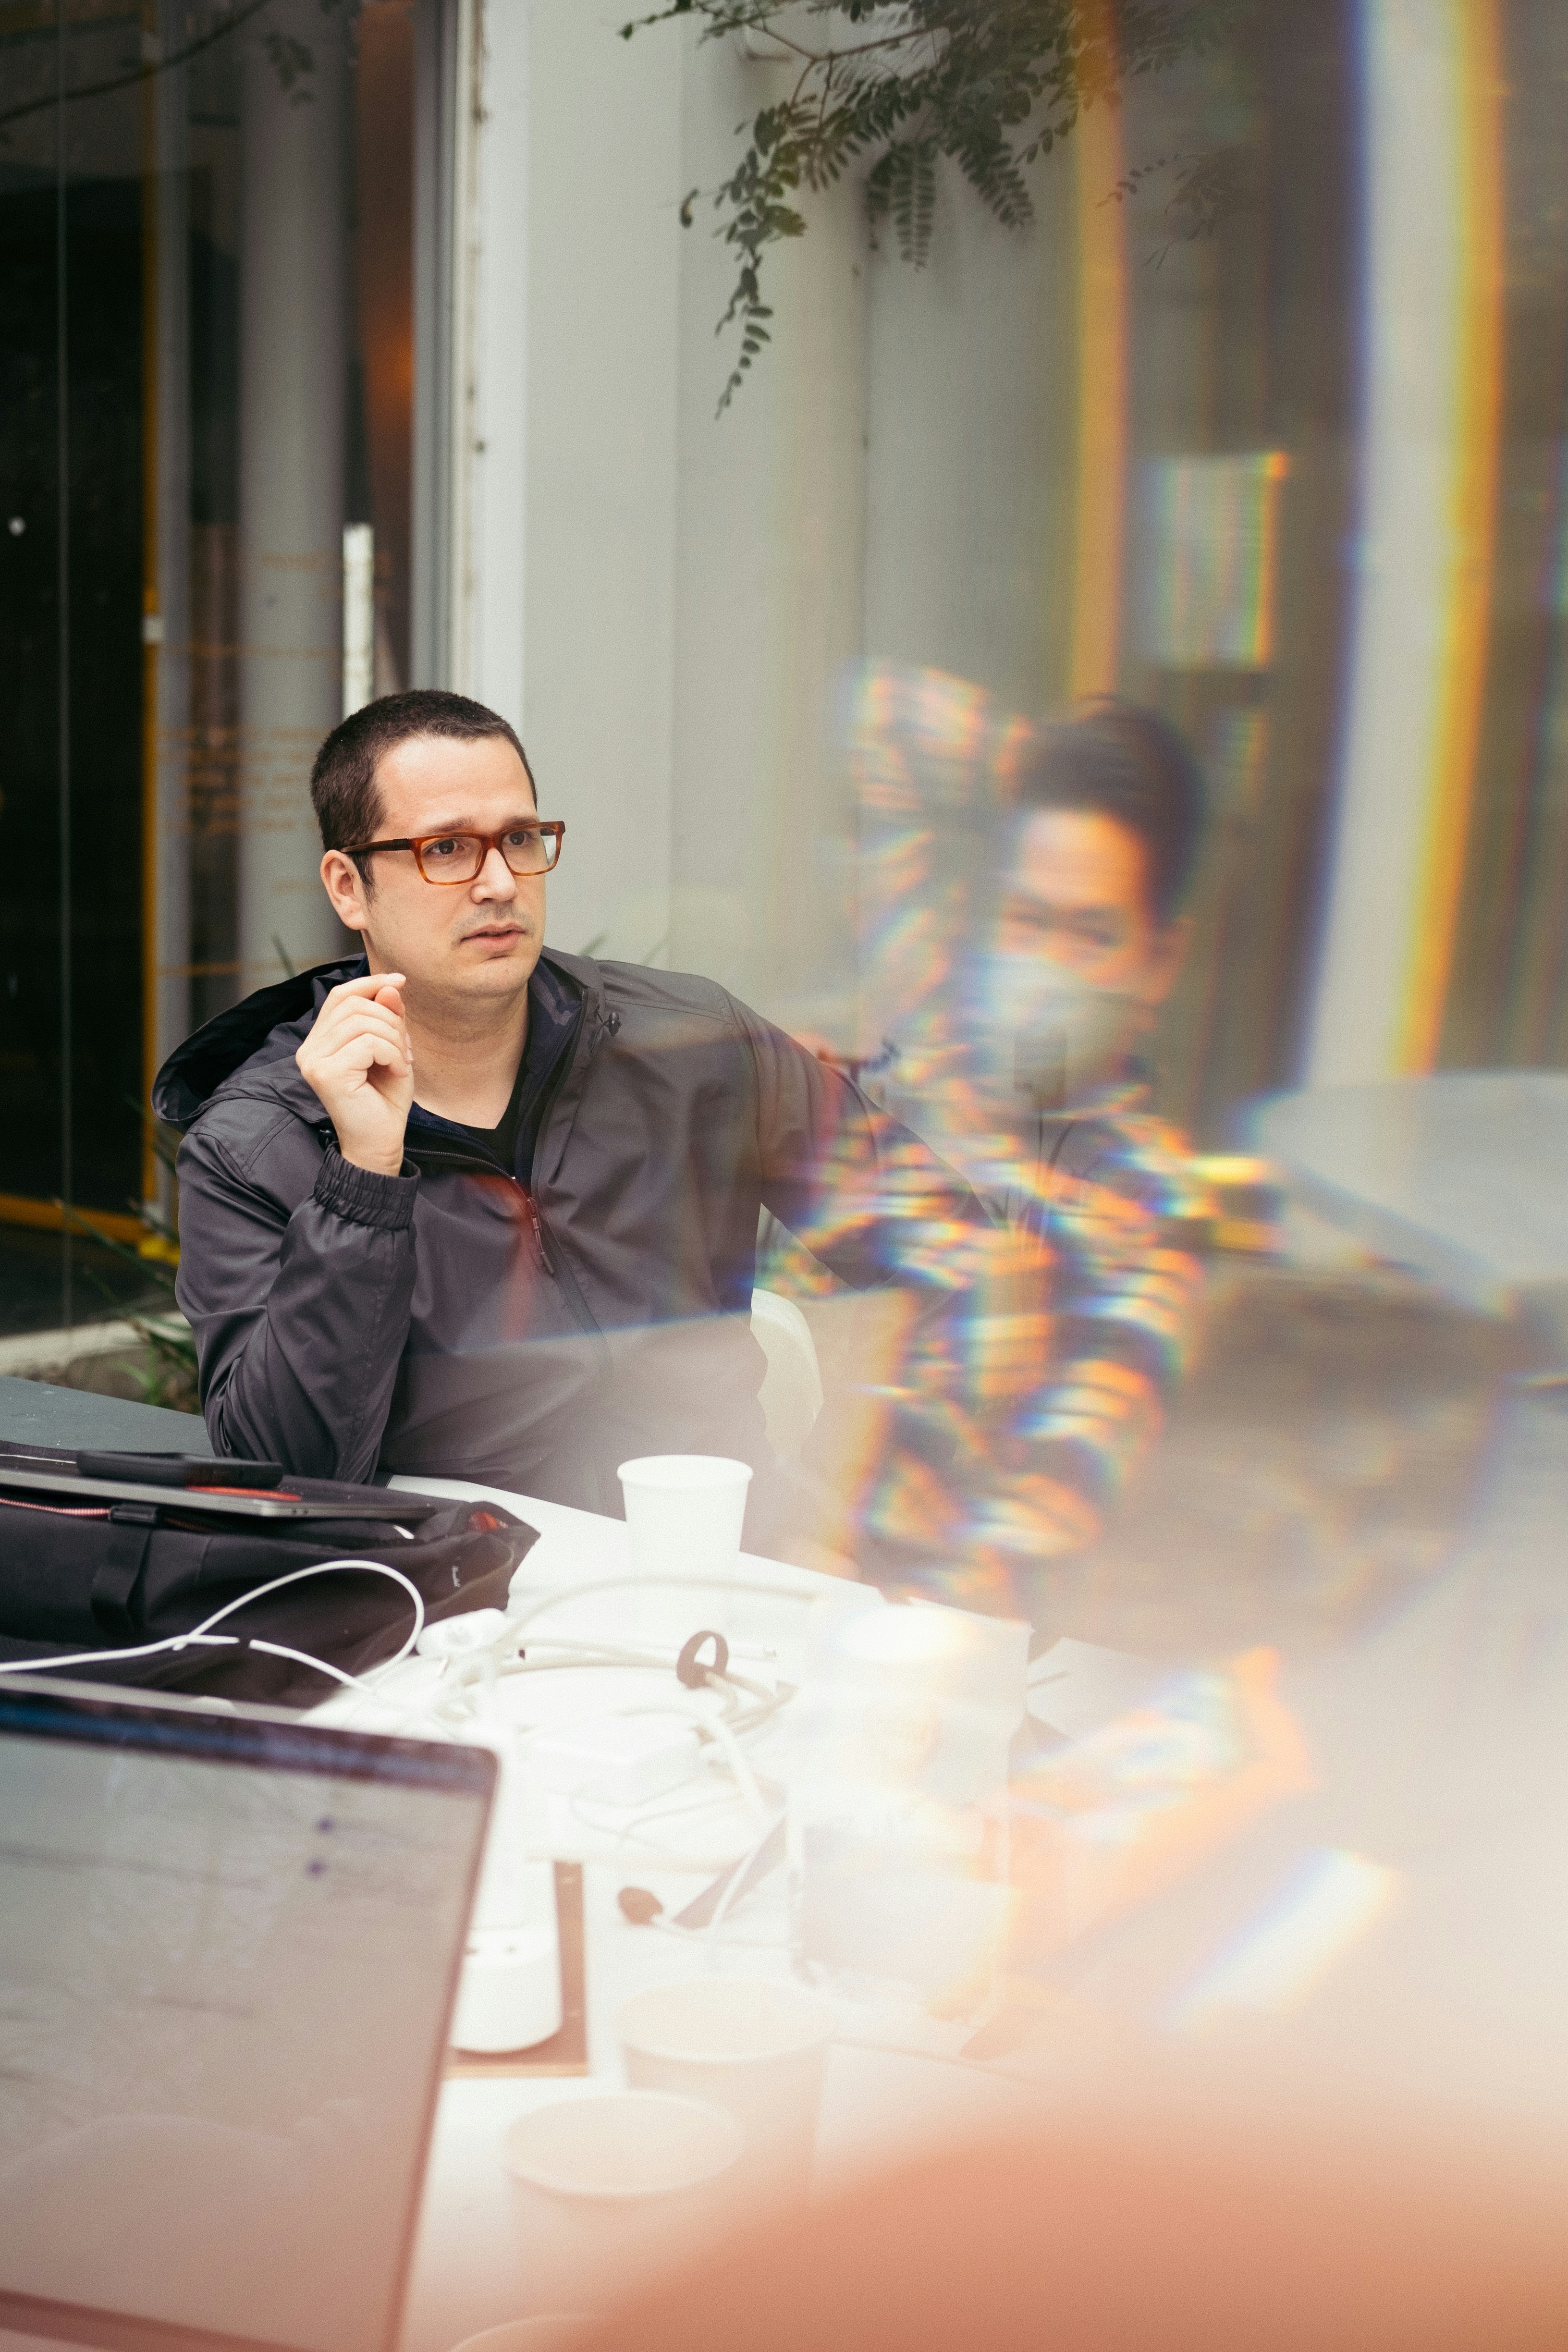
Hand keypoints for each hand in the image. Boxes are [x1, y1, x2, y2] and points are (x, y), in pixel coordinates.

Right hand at [296, 974, 414, 1176]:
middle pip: (354, 1005)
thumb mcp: (392, 1050)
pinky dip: (392, 1053)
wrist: (380, 1143)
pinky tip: (398, 1073)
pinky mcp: (326, 1073)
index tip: (401, 981)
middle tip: (405, 1050)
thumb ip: (389, 1018)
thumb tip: (390, 985)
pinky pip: (368, 1042)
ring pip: (363, 1022)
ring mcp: (314, 1061)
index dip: (371, 983)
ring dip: (394, 1040)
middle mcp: (309, 1049)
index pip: (342, 996)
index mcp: (320, 1041)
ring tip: (402, 1064)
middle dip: (390, 1020)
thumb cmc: (385, 1100)